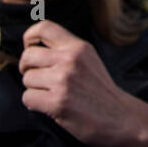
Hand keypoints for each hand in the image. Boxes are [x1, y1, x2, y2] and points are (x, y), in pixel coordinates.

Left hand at [19, 20, 147, 146]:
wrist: (121, 118)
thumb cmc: (101, 92)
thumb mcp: (89, 60)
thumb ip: (66, 51)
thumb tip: (33, 49)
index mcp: (79, 47)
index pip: (44, 28)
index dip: (29, 37)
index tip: (29, 48)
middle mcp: (70, 60)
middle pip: (28, 55)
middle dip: (27, 69)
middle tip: (36, 77)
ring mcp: (64, 81)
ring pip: (27, 79)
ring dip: (34, 89)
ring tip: (50, 94)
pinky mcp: (58, 103)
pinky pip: (28, 98)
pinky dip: (34, 104)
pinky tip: (49, 106)